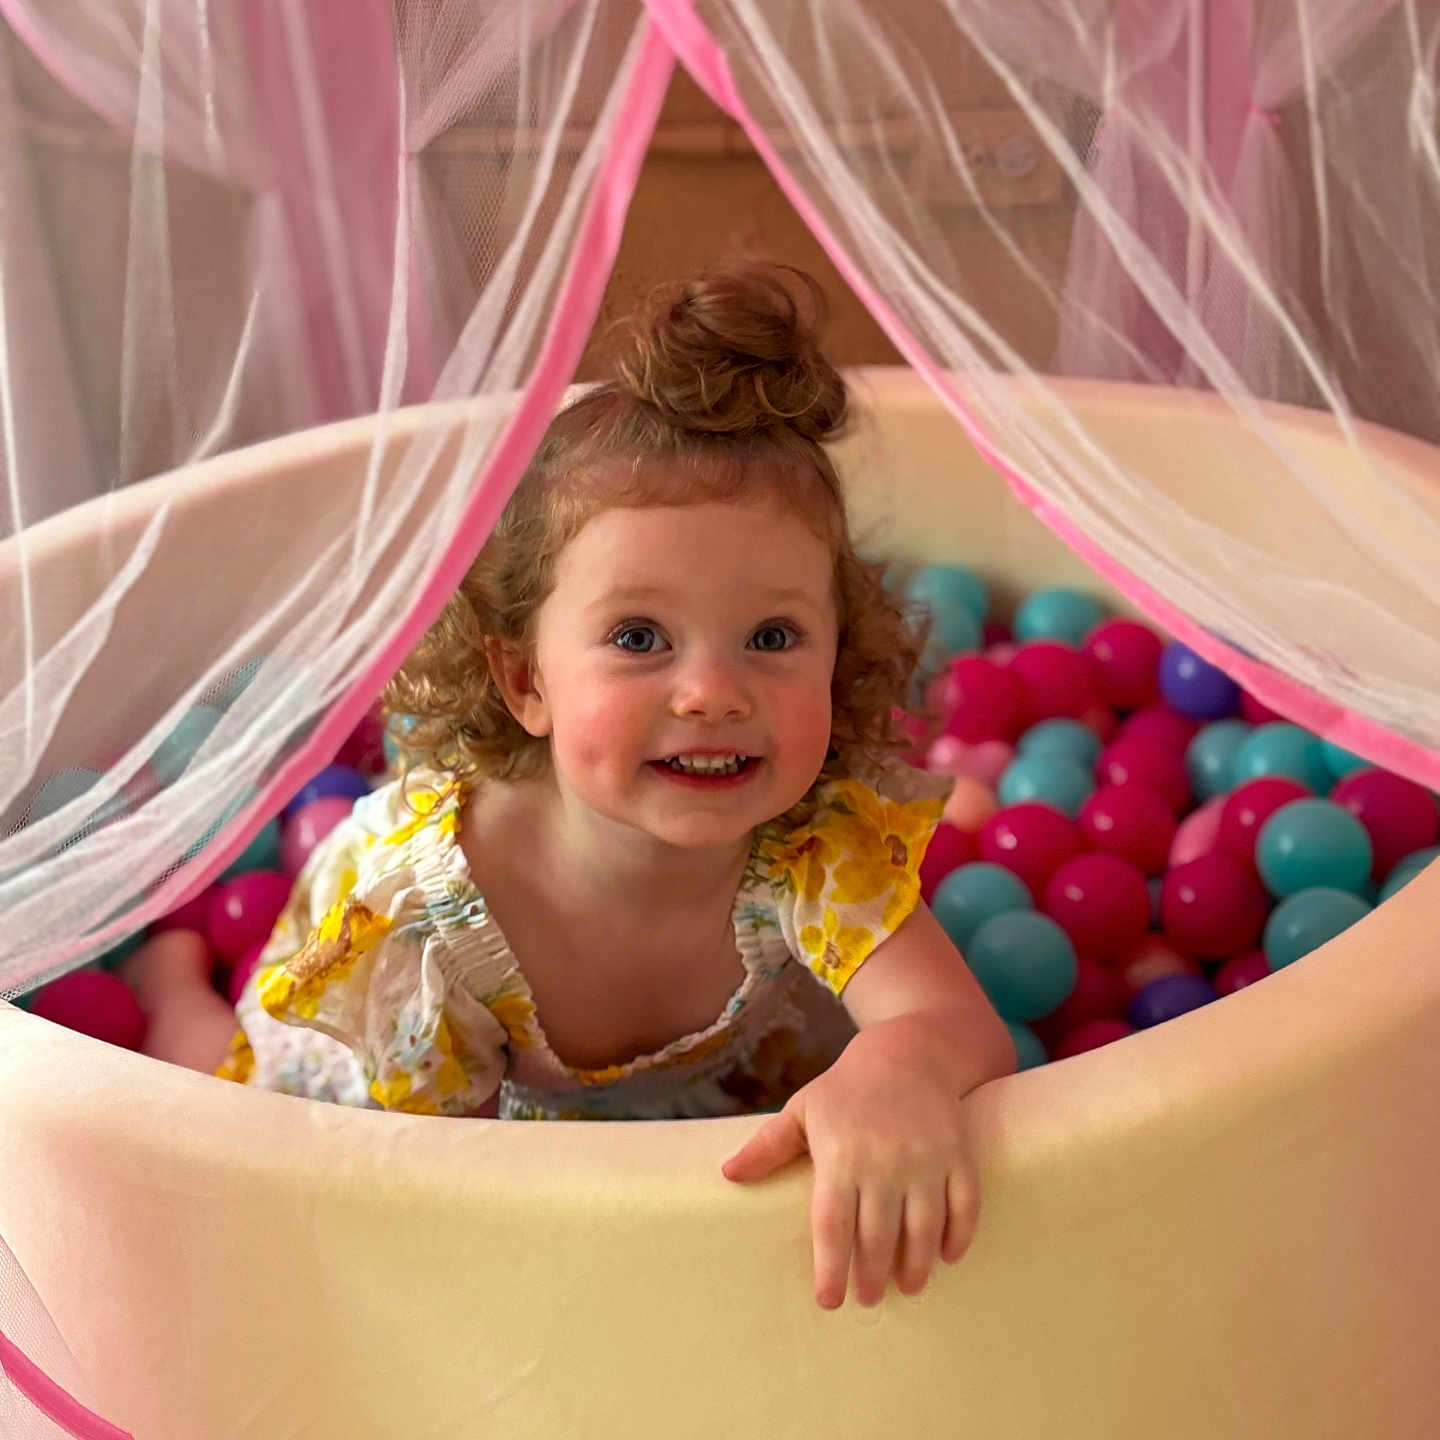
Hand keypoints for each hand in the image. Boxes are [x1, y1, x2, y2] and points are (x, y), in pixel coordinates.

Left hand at [722, 1024, 980, 1308]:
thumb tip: (727, 1175)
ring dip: (917, 1266)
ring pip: (924, 1229)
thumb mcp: (803, 1110)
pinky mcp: (958, 1154)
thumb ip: (768, 1147)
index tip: (829, 1300)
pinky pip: (965, 1205)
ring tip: (908, 1287)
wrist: (907, 1052)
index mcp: (841, 1156)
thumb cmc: (847, 1088)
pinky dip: (959, 1235)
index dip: (830, 1269)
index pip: (833, 1226)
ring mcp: (926, 1159)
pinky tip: (946, 1255)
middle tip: (869, 1299)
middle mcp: (884, 1162)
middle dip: (873, 1276)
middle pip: (879, 1237)